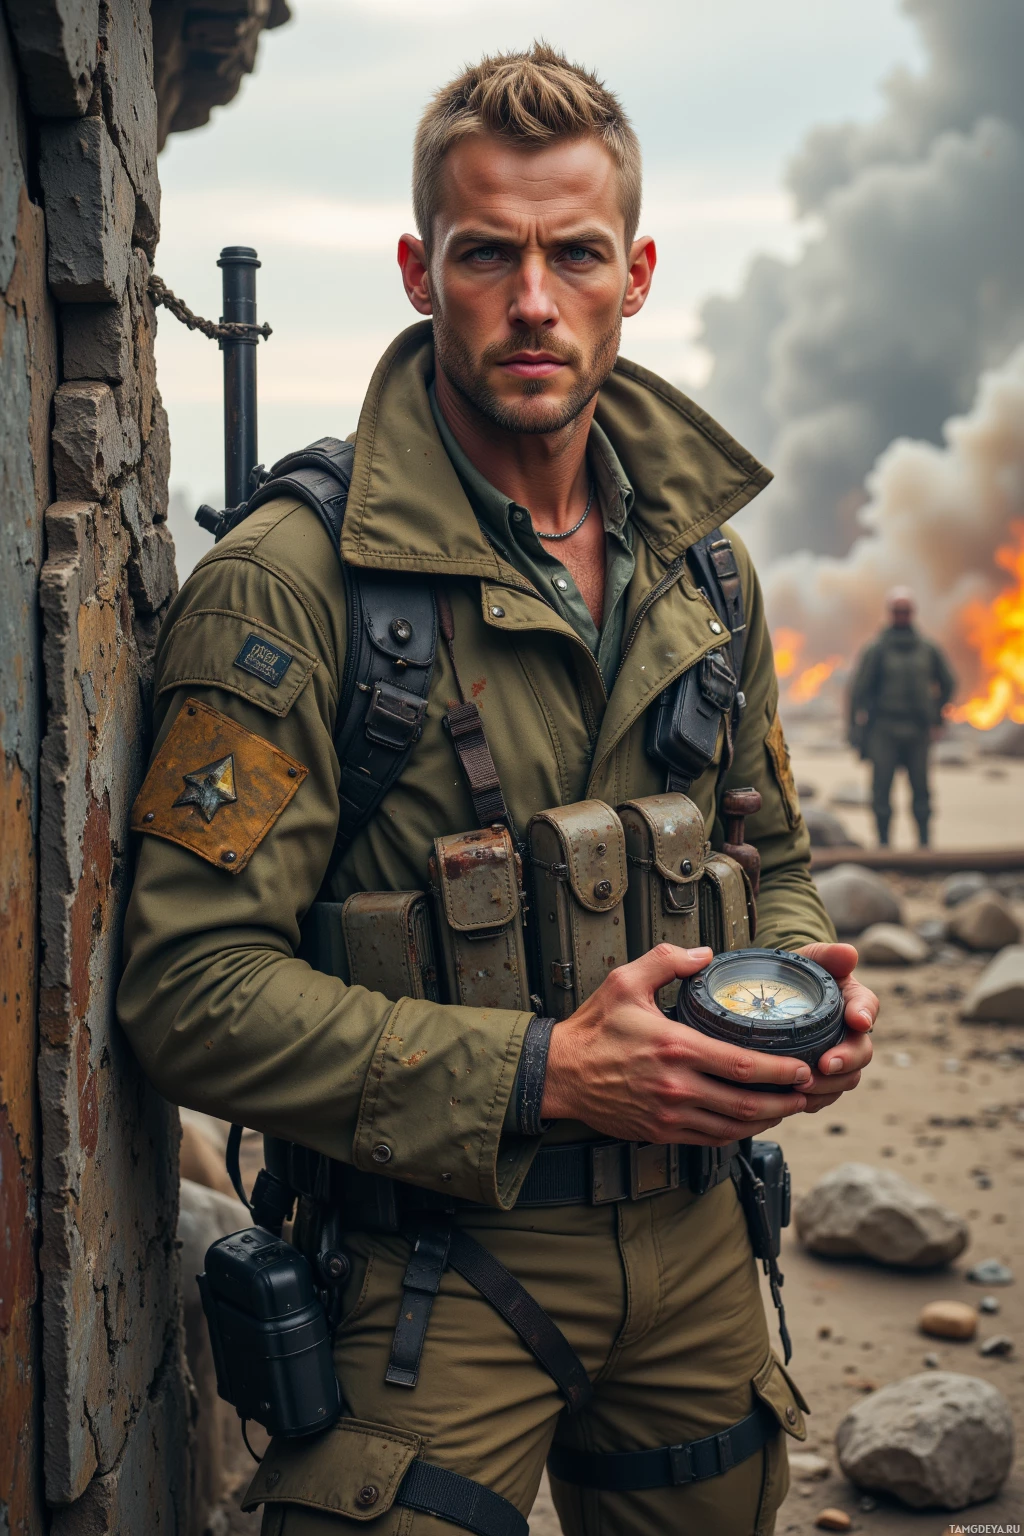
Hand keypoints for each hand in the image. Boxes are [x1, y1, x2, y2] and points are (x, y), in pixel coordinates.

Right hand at [541, 945, 813, 1147]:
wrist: (560, 1073)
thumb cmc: (593, 1028)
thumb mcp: (625, 981)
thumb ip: (667, 961)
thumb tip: (705, 954)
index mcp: (675, 1047)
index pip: (742, 1065)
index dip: (780, 1071)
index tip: (803, 1067)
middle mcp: (676, 1086)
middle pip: (746, 1102)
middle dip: (785, 1100)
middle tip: (807, 1091)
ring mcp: (669, 1114)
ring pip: (733, 1127)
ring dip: (766, 1120)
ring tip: (788, 1107)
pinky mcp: (661, 1131)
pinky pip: (710, 1139)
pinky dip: (737, 1133)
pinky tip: (750, 1121)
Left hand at [793, 942, 875, 1113]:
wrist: (779, 995)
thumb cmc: (799, 974)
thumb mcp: (811, 957)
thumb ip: (828, 955)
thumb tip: (849, 953)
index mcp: (854, 1001)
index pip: (868, 1007)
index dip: (865, 1014)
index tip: (858, 1020)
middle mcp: (852, 1033)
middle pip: (862, 1052)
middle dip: (846, 1061)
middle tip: (825, 1063)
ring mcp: (838, 1057)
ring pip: (846, 1079)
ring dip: (828, 1086)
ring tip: (802, 1084)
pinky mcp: (821, 1077)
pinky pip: (825, 1095)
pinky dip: (814, 1100)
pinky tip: (795, 1099)